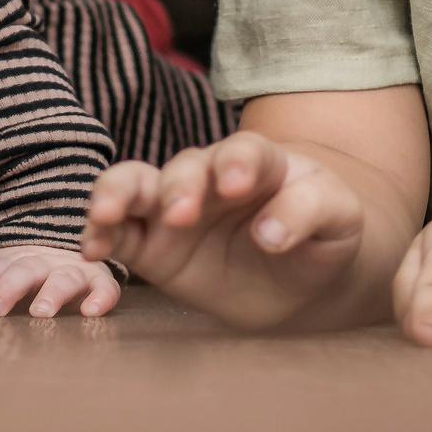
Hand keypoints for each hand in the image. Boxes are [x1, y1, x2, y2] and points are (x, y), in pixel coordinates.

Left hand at [0, 244, 119, 317]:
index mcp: (11, 260)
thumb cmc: (25, 273)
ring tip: (41, 312)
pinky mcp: (99, 280)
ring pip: (63, 278)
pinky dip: (100, 297)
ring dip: (51, 293)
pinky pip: (105, 287)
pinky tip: (91, 312)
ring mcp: (71, 270)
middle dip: (9, 288)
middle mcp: (41, 262)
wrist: (72, 246)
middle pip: (24, 270)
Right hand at [80, 131, 364, 330]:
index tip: (238, 187)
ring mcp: (173, 207)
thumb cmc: (320, 237)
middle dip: (180, 186)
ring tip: (105, 214)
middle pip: (185, 167)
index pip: (245, 151)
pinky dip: (98, 233)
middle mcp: (208, 177)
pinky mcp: (149, 243)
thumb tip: (270, 233)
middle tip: (182, 212)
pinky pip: (117, 231)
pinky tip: (91, 247)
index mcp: (259, 163)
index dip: (238, 164)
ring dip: (117, 195)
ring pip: (134, 185)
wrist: (298, 279)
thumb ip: (312, 213)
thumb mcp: (339, 221)